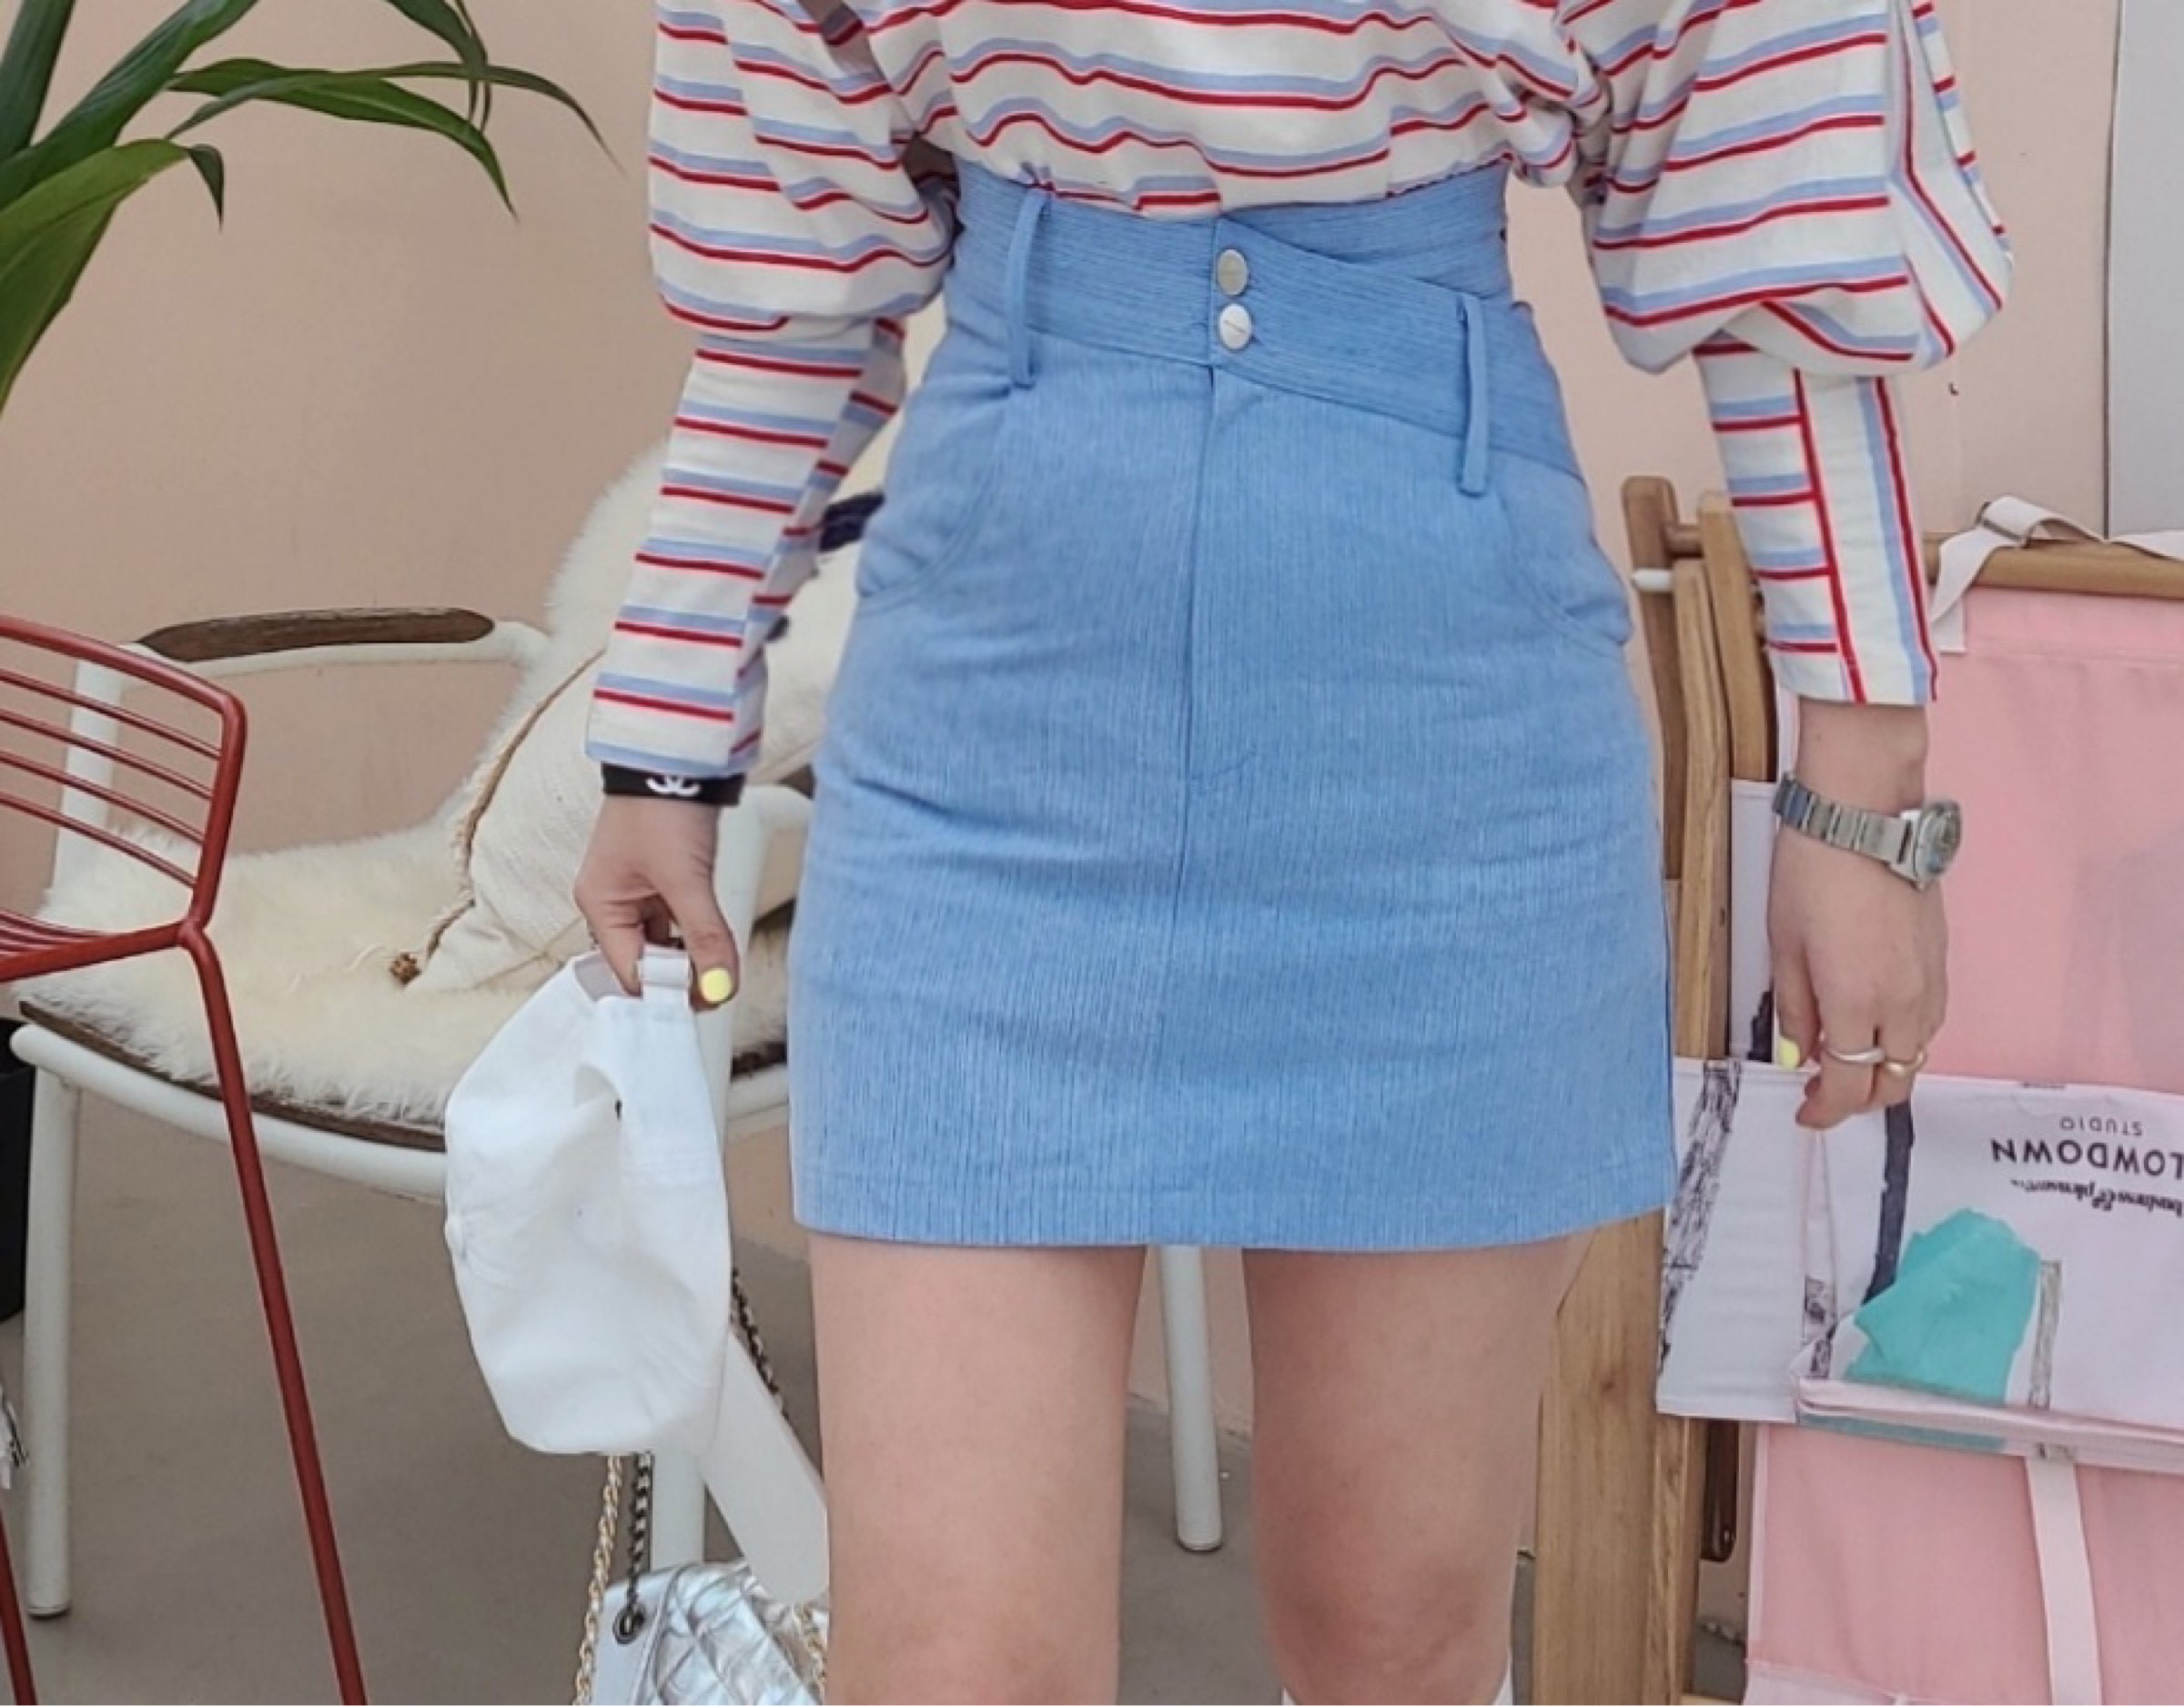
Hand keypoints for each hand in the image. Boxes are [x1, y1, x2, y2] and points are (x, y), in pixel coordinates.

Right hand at [574, 796, 742, 1007]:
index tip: (706, 1000)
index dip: (667, 991)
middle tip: (721, 987)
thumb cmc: (662, 806)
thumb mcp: (686, 878)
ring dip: (693, 956)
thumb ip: (705, 935)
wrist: (678, 756)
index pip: (630, 972)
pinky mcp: (664, 881)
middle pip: (648, 963)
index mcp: (601, 905)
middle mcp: (614, 903)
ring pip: (667, 945)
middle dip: (683, 976)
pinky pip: (679, 923)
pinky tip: (716, 940)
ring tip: (722, 964)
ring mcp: (639, 893)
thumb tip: (721, 985)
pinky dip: (698, 934)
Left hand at [1769, 702, 1946, 1128]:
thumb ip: (1794, 1009)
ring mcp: (1930, 981)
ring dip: (1886, 1069)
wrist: (1865, 815)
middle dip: (1860, 1100)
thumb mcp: (1783, 946)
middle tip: (1824, 1091)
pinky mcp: (1942, 959)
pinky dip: (1905, 1036)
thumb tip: (1798, 1052)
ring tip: (1846, 1057)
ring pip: (1918, 1054)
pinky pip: (1930, 1020)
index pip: (1848, 1088)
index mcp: (1855, 1005)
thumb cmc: (1814, 871)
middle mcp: (1902, 1003)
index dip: (1825, 1112)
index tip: (1805, 1113)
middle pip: (1894, 1083)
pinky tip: (1876, 1022)